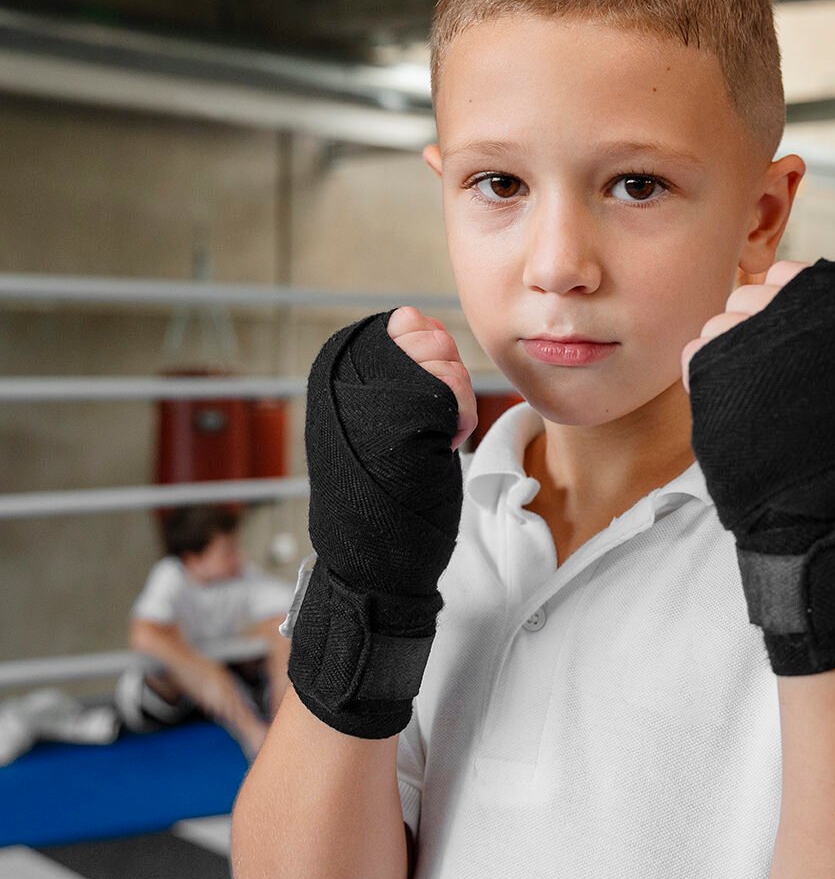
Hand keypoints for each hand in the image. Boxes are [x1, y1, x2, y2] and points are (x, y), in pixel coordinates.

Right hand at [288, 310, 464, 737]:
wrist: (373, 563)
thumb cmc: (385, 498)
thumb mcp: (388, 422)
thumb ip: (404, 368)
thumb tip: (414, 315)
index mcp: (331, 374)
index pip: (402, 326)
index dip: (426, 360)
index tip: (420, 407)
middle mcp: (340, 378)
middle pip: (426, 336)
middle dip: (444, 378)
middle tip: (427, 430)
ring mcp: (368, 396)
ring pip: (442, 362)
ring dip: (454, 404)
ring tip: (429, 444)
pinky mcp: (399, 419)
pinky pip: (452, 390)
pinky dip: (459, 419)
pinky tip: (440, 450)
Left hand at [686, 259, 834, 675]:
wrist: (831, 495)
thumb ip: (820, 315)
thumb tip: (775, 279)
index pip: (785, 275)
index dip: (779, 308)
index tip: (788, 343)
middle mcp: (800, 305)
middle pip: (747, 296)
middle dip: (749, 329)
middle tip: (772, 380)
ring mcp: (756, 331)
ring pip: (718, 324)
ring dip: (726, 355)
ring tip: (756, 400)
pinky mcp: (719, 362)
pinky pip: (695, 353)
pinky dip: (704, 379)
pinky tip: (732, 408)